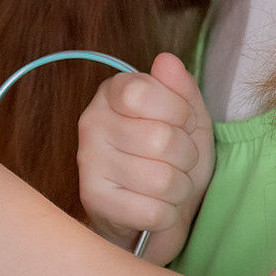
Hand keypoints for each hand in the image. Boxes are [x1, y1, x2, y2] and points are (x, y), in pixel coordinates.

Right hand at [77, 53, 214, 264]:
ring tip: (170, 185)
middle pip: (160, 139)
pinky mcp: (93, 202)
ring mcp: (88, 163)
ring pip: (160, 178)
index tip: (183, 123)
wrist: (155, 212)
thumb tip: (166, 61)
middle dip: (186, 156)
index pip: (143, 91)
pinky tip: (157, 207)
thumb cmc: (172, 159)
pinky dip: (167, 214)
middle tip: (179, 161)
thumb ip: (181, 87)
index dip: (178, 111)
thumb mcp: (188, 118)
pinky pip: (152, 210)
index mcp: (112, 94)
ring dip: (180, 188)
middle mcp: (91, 123)